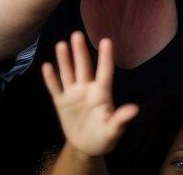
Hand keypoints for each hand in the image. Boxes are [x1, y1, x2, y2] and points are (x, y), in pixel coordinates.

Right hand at [41, 32, 138, 158]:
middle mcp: (86, 90)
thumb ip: (121, 119)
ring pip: (68, 73)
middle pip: (83, 67)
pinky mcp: (61, 102)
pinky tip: (47, 66)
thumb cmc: (104, 137)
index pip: (104, 73)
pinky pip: (54, 88)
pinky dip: (50, 78)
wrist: (86, 147)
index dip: (105, 57)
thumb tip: (135, 109)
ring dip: (64, 60)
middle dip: (80, 52)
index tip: (107, 41)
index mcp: (101, 94)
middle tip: (77, 34)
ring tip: (61, 44)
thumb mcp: (113, 131)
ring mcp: (73, 94)